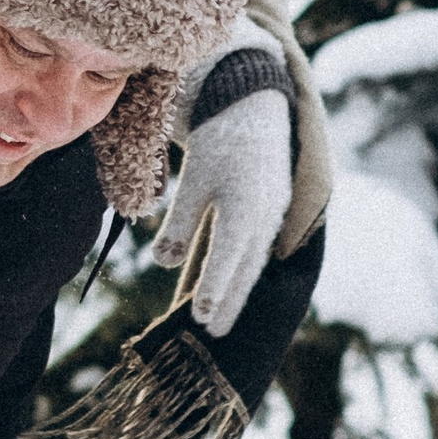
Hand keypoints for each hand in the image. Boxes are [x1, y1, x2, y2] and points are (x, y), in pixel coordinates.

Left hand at [157, 85, 290, 332]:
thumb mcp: (194, 181)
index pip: (228, 259)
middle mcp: (266, 216)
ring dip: (238, 289)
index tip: (199, 317)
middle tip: (215, 335)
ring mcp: (275, 213)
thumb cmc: (219, 140)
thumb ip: (180, 223)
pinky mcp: (275, 207)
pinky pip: (260, 246)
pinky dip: (247, 268)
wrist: (254, 103)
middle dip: (229, 302)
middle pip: (246, 269)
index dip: (214, 288)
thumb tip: (162, 264)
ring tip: (221, 318)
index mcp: (246, 209)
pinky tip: (235, 282)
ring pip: (255, 260)